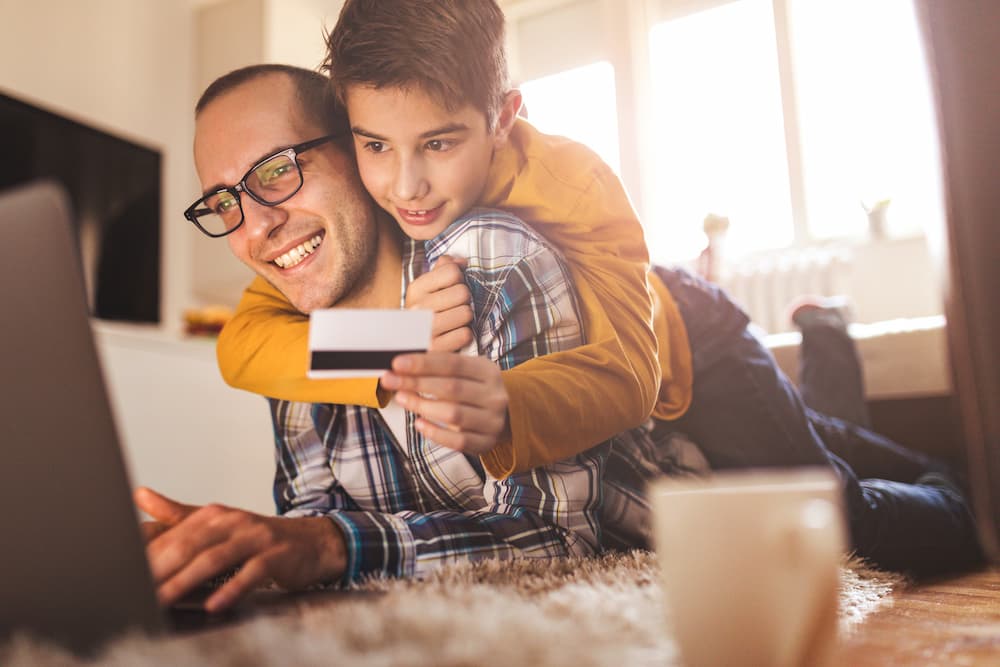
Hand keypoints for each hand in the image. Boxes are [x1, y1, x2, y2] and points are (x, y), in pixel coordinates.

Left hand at [134, 487, 346, 612]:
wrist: (312, 541)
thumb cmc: (258, 538)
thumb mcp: (218, 523)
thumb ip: (177, 514)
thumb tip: (139, 495)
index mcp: (214, 514)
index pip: (172, 533)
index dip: (146, 554)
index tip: (121, 571)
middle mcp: (233, 521)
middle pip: (189, 544)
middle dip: (159, 568)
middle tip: (134, 590)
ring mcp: (256, 538)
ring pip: (215, 558)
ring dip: (186, 581)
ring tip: (163, 600)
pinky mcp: (276, 556)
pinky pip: (252, 573)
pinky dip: (233, 589)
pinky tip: (215, 604)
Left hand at [380, 352, 510, 455]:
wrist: (513, 414)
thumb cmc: (478, 389)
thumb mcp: (469, 371)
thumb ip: (441, 368)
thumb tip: (402, 366)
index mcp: (488, 372)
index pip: (452, 364)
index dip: (423, 363)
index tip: (396, 363)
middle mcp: (493, 395)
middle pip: (451, 388)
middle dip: (416, 383)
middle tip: (389, 380)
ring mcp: (492, 420)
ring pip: (454, 415)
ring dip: (423, 406)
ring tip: (401, 399)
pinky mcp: (486, 442)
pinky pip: (459, 441)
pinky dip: (436, 434)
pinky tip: (419, 424)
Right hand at [404, 255, 473, 351]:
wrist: (410, 346)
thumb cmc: (426, 313)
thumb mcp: (428, 288)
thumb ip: (444, 269)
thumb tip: (462, 261)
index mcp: (416, 289)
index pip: (452, 271)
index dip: (459, 279)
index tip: (451, 288)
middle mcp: (418, 308)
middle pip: (463, 292)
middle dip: (464, 300)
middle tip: (454, 308)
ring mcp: (425, 329)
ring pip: (466, 313)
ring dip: (465, 318)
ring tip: (454, 322)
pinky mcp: (435, 349)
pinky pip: (465, 334)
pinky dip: (464, 335)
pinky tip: (453, 335)